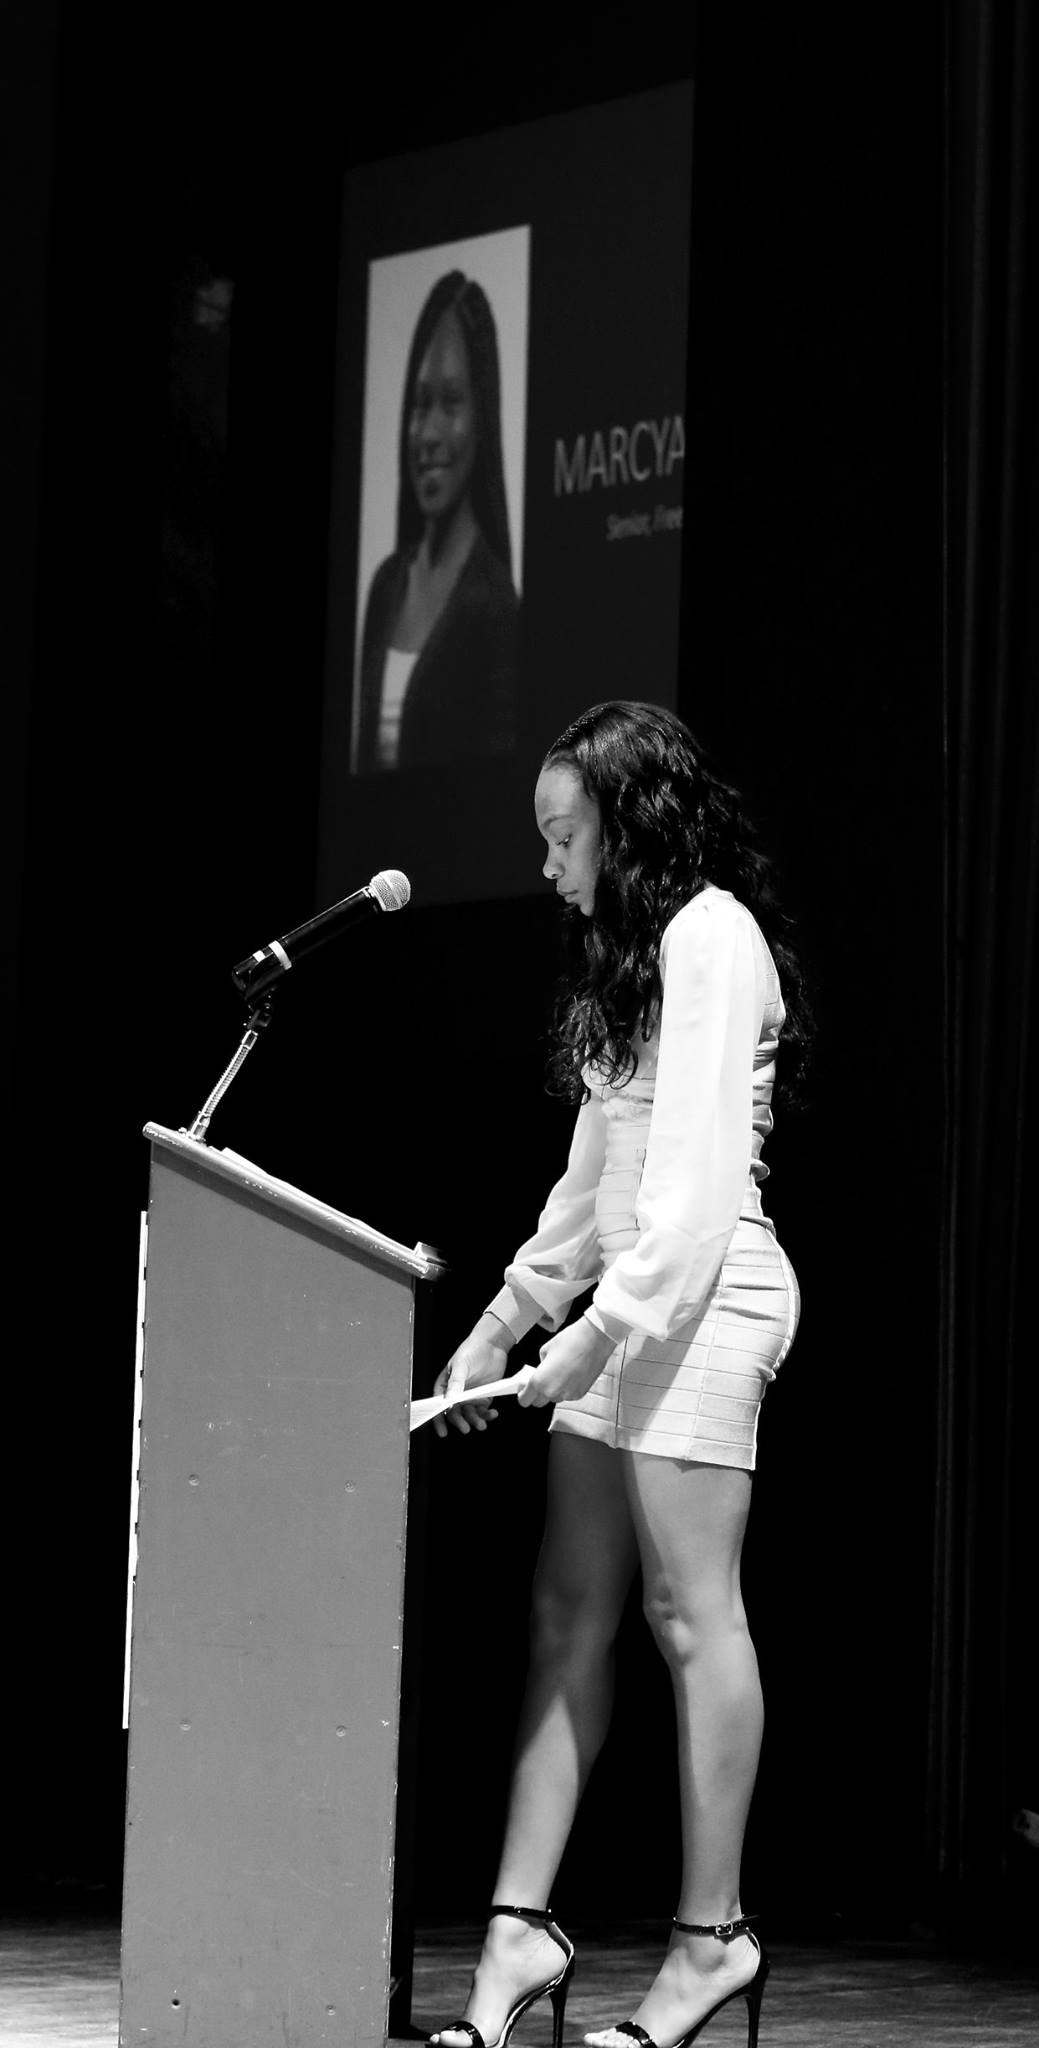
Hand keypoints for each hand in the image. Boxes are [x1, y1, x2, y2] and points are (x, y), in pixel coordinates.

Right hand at [433, 1314, 514, 1438]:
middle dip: (459, 1422)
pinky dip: (487, 1415)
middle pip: (455, 1413)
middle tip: (465, 1428)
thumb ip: (455, 1383)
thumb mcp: (460, 1365)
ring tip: (481, 1424)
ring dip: (474, 1421)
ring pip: (469, 1415)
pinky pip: (483, 1411)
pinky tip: (492, 1414)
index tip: (442, 1431)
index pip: (439, 1405)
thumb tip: (448, 1401)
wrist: (492, 1345)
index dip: (438, 1419)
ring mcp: (470, 1396)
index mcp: (445, 1386)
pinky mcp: (484, 1397)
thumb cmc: (471, 1350)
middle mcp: (456, 1394)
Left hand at [516, 1316, 615, 1408]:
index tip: (524, 1388)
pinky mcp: (580, 1394)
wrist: (595, 1340)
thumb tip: (541, 1372)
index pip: (525, 1400)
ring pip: (554, 1399)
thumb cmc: (570, 1341)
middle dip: (537, 1394)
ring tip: (559, 1373)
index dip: (523, 1394)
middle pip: (538, 1403)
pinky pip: (567, 1395)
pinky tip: (570, 1374)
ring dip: (553, 1391)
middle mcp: (553, 1391)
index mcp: (540, 1381)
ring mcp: (568, 1395)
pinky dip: (566, 1388)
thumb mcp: (545, 1350)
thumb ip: (539, 1366)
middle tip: (541, 1379)